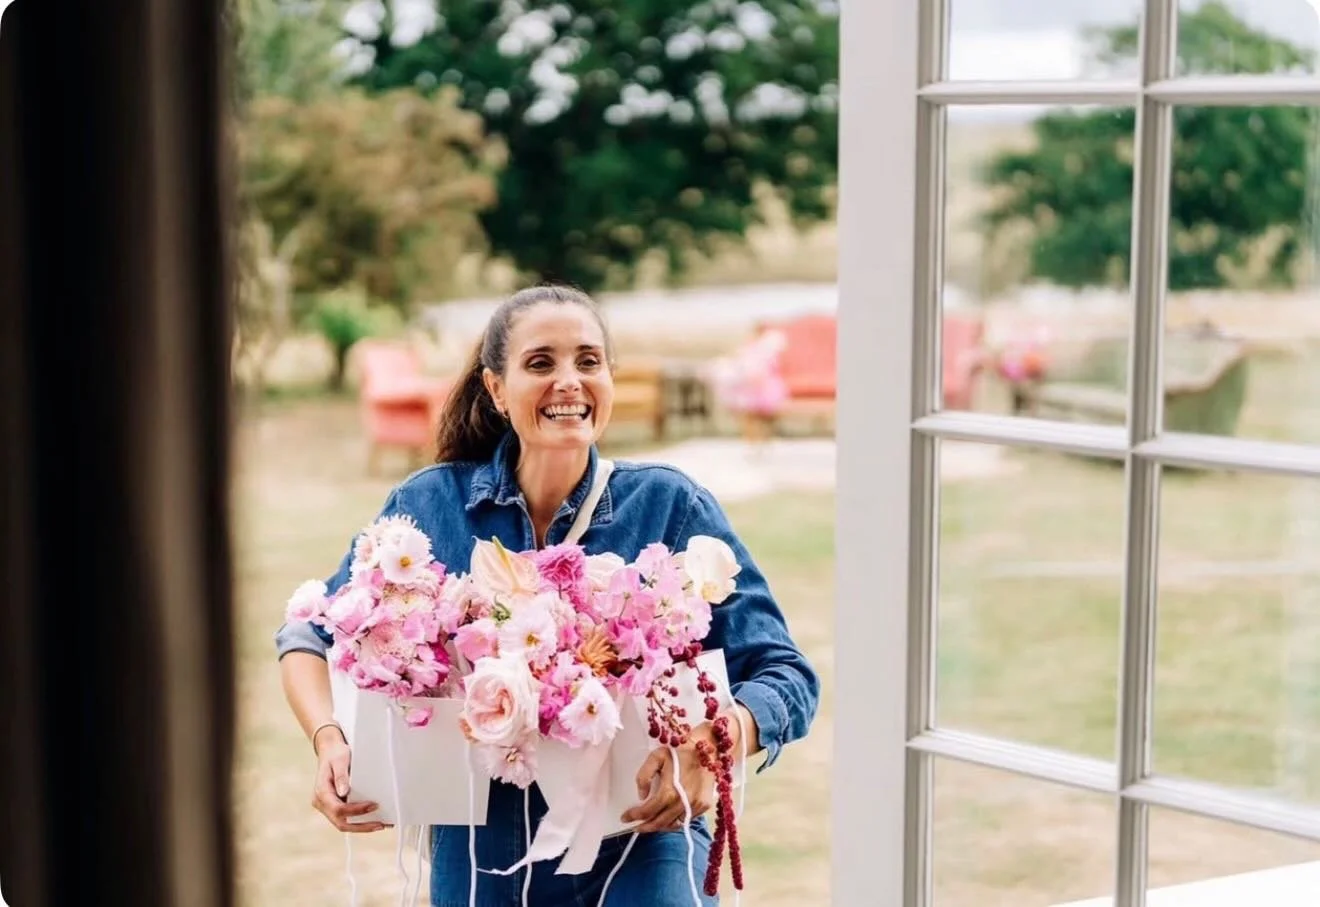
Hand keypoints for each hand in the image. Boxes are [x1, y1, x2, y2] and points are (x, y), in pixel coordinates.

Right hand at [310, 731, 389, 833]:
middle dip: (361, 826)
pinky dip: (360, 821)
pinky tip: (374, 820)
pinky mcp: (335, 806)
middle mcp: (322, 803)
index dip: (356, 811)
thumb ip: (341, 776)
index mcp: (321, 793)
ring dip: (362, 826)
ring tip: (381, 824)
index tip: (373, 805)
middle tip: (380, 824)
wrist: (330, 751)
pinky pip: (347, 818)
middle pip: (341, 823)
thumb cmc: (335, 754)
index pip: (338, 809)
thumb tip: (344, 793)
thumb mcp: (340, 760)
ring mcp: (328, 807)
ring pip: (344, 824)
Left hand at [620, 713, 742, 833]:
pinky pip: (686, 820)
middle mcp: (683, 803)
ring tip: (650, 823)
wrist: (707, 748)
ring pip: (673, 825)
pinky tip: (668, 816)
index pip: (647, 811)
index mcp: (669, 791)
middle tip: (635, 827)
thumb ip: (644, 776)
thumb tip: (642, 795)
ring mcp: (695, 806)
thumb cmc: (680, 751)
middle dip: (645, 827)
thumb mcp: (656, 756)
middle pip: (659, 823)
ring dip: (660, 827)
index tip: (625, 818)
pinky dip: (675, 821)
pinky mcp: (704, 805)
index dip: (634, 816)